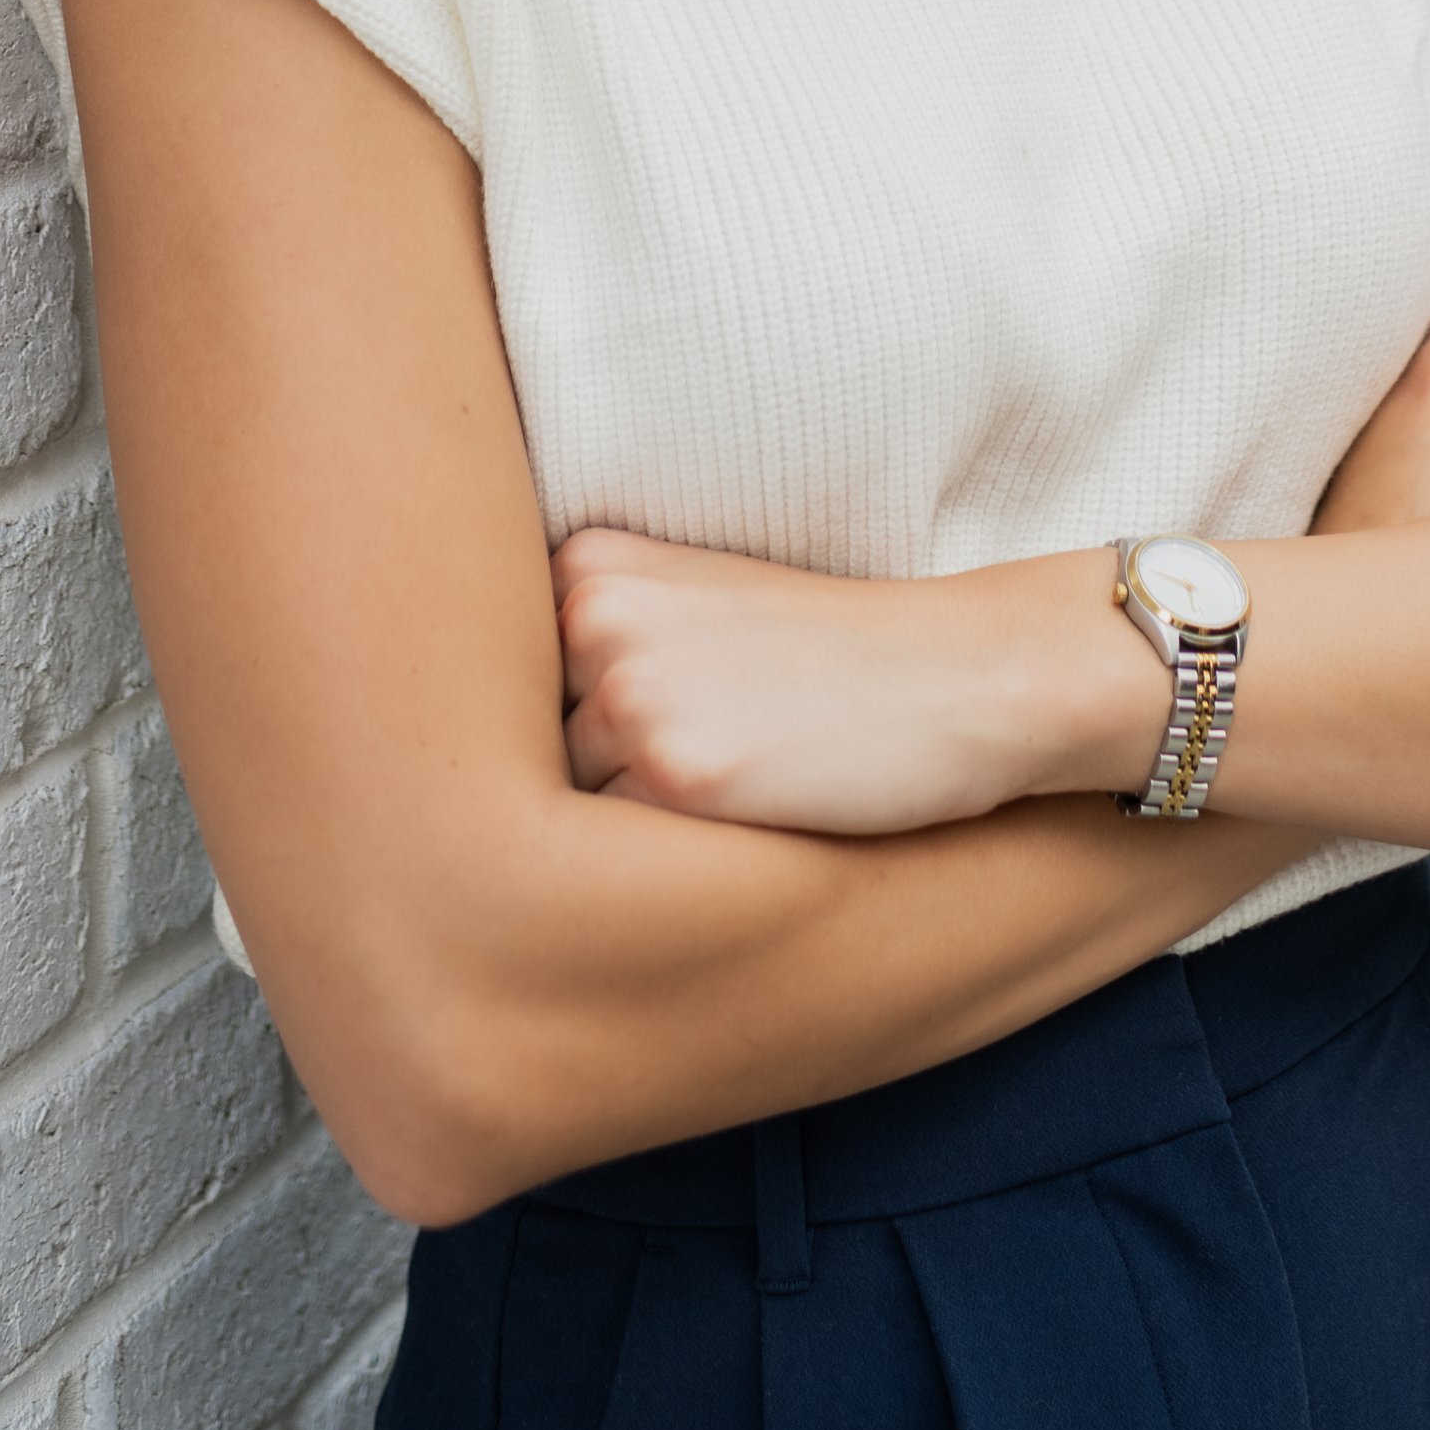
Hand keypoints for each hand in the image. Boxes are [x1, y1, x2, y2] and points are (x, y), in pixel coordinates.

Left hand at [552, 528, 1084, 834]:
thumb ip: (593, 652)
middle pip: (531, 759)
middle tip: (719, 747)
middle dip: (603, 781)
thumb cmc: (828, 658)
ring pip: (569, 817)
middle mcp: (591, 618)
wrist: (960, 677)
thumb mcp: (694, 610)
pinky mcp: (676, 775)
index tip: (677, 710)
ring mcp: (628, 694)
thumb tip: (469, 768)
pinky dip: (674, 863)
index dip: (591, 731)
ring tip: (741, 774)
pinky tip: (753, 814)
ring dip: (637, 827)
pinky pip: (620, 864)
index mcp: (589, 566)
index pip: (508, 700)